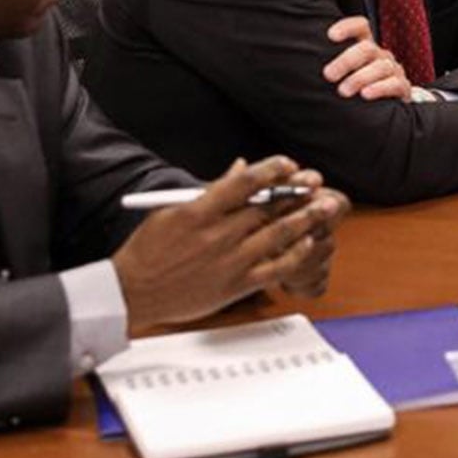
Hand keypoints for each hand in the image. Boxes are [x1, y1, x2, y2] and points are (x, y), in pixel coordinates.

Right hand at [112, 157, 349, 330]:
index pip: (244, 182)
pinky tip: (309, 242)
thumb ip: (210, 190)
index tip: (288, 164)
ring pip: (278, 235)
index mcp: (198, 212)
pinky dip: (296, 254)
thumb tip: (240, 168)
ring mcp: (229, 262)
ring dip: (306, 218)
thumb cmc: (148, 251)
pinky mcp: (236, 286)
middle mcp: (217, 235)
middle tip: (316, 181)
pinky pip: (276, 268)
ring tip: (326, 206)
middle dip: (296, 191)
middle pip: (267, 207)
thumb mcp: (171, 211)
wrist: (132, 293)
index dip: (272, 170)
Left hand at [323, 16, 410, 100]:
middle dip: (346, 61)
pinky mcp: (402, 87)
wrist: (386, 106)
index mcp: (365, 46)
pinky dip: (379, 89)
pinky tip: (365, 95)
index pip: (361, 26)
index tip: (330, 36)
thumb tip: (294, 65)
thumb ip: (329, 67)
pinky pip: (394, 84)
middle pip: (366, 48)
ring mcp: (392, 70)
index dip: (348, 28)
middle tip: (328, 75)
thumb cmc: (357, 87)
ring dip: (360, 78)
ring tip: (343, 91)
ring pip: (380, 66)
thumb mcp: (343, 73)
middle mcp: (379, 55)